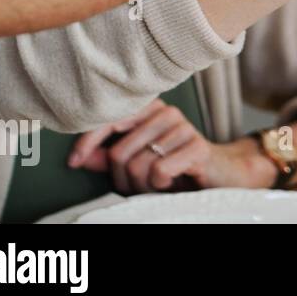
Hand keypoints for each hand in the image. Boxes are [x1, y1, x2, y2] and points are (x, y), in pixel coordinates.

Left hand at [68, 100, 273, 192]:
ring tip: (157, 184)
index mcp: (150, 110)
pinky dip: (160, 185)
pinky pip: (159, 171)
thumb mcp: (140, 162)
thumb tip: (81, 157)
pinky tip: (171, 182)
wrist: (222, 175)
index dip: (87, 141)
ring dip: (143, 185)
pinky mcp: (197, 147)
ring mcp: (183, 128)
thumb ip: (111, 157)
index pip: (108, 119)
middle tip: (138, 186)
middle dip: (122, 179)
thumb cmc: (178, 167)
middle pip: (119, 152)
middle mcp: (166, 113)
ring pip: (138, 165)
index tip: (74, 161)